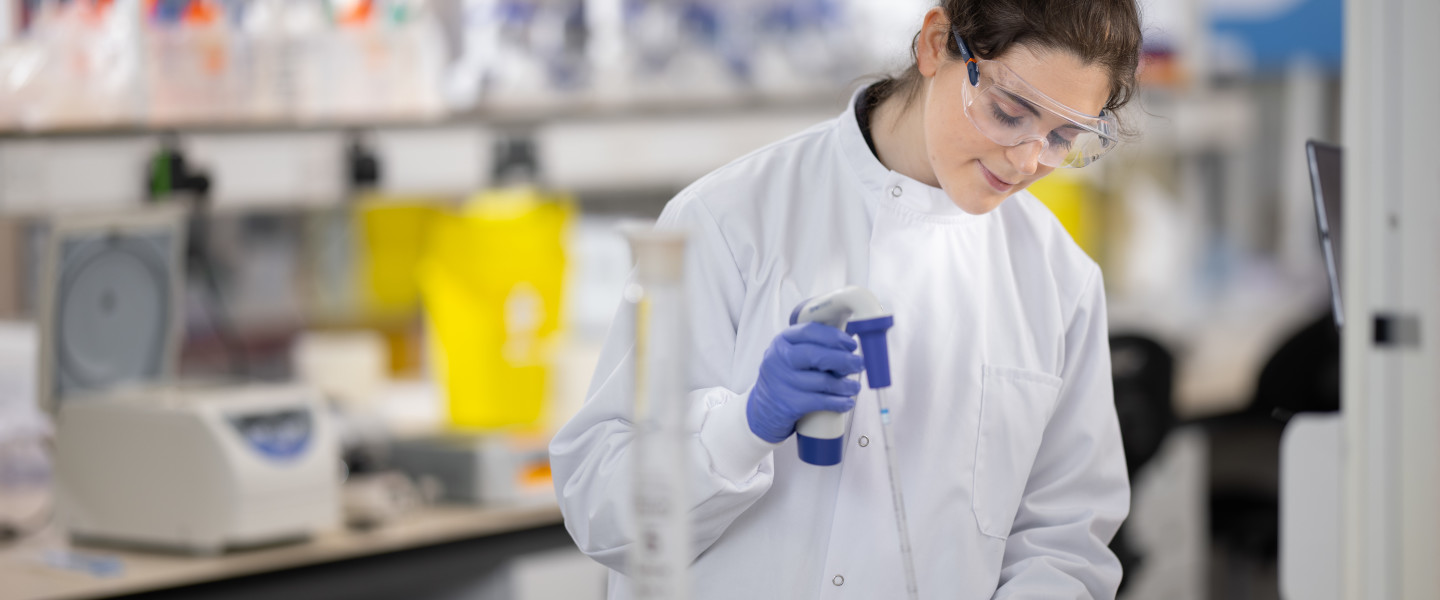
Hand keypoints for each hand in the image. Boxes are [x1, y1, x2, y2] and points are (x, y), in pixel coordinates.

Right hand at [746, 322, 864, 443]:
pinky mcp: (789, 403)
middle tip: (859, 364)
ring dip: (845, 385)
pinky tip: (847, 402)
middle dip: (844, 360)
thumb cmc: (786, 377)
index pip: (811, 331)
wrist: (763, 408)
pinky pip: (821, 401)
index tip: (851, 344)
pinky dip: (839, 402)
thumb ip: (814, 346)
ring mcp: (783, 382)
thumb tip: (849, 345)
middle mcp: (779, 358)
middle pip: (818, 355)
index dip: (835, 337)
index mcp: (782, 341)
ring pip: (823, 381)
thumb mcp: (791, 355)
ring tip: (854, 387)